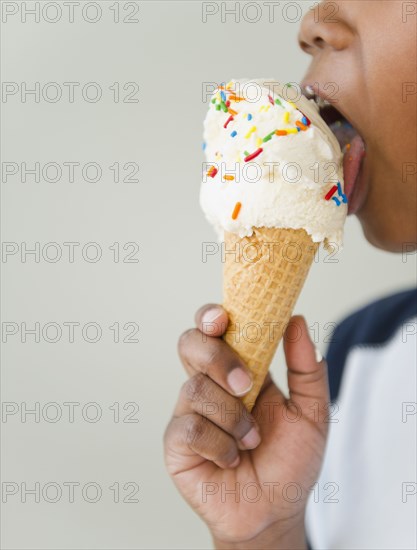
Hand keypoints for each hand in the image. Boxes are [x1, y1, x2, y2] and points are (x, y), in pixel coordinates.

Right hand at [164, 304, 329, 548]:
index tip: (223, 317)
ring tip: (252, 440)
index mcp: (237, 369)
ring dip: (232, 417)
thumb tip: (298, 320)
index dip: (211, 316)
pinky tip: (232, 459)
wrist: (275, 510)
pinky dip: (220, 445)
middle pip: (190, 344)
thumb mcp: (311, 412)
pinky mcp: (177, 443)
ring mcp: (190, 412)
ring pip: (195, 389)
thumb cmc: (290, 460)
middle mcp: (209, 384)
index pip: (213, 329)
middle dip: (217, 358)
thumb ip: (306, 368)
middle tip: (245, 383)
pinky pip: (191, 429)